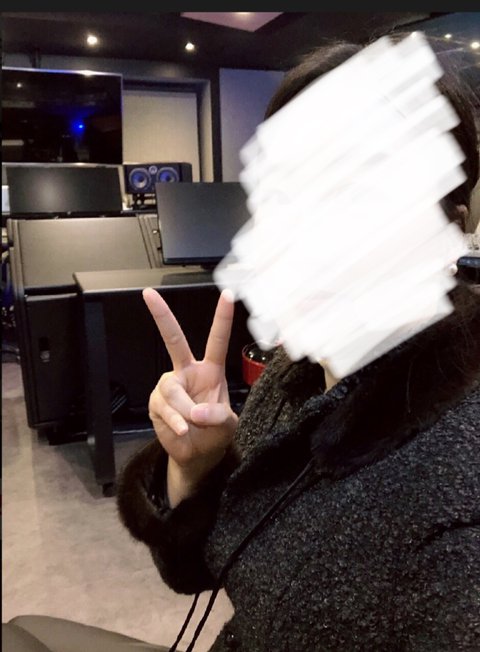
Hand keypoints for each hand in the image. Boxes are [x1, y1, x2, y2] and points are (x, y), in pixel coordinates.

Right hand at [143, 287, 237, 505]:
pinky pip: (164, 408)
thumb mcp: (227, 424)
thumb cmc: (215, 433)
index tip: (227, 295)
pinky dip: (175, 421)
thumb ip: (217, 414)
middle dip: (161, 316)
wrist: (197, 455)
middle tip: (149, 294)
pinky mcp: (156, 403)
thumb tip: (196, 410)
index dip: (222, 318)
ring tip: (192, 425)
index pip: (217, 340)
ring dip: (184, 411)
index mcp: (210, 371)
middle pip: (173, 340)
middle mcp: (187, 372)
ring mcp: (170, 386)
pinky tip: (182, 429)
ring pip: (172, 390)